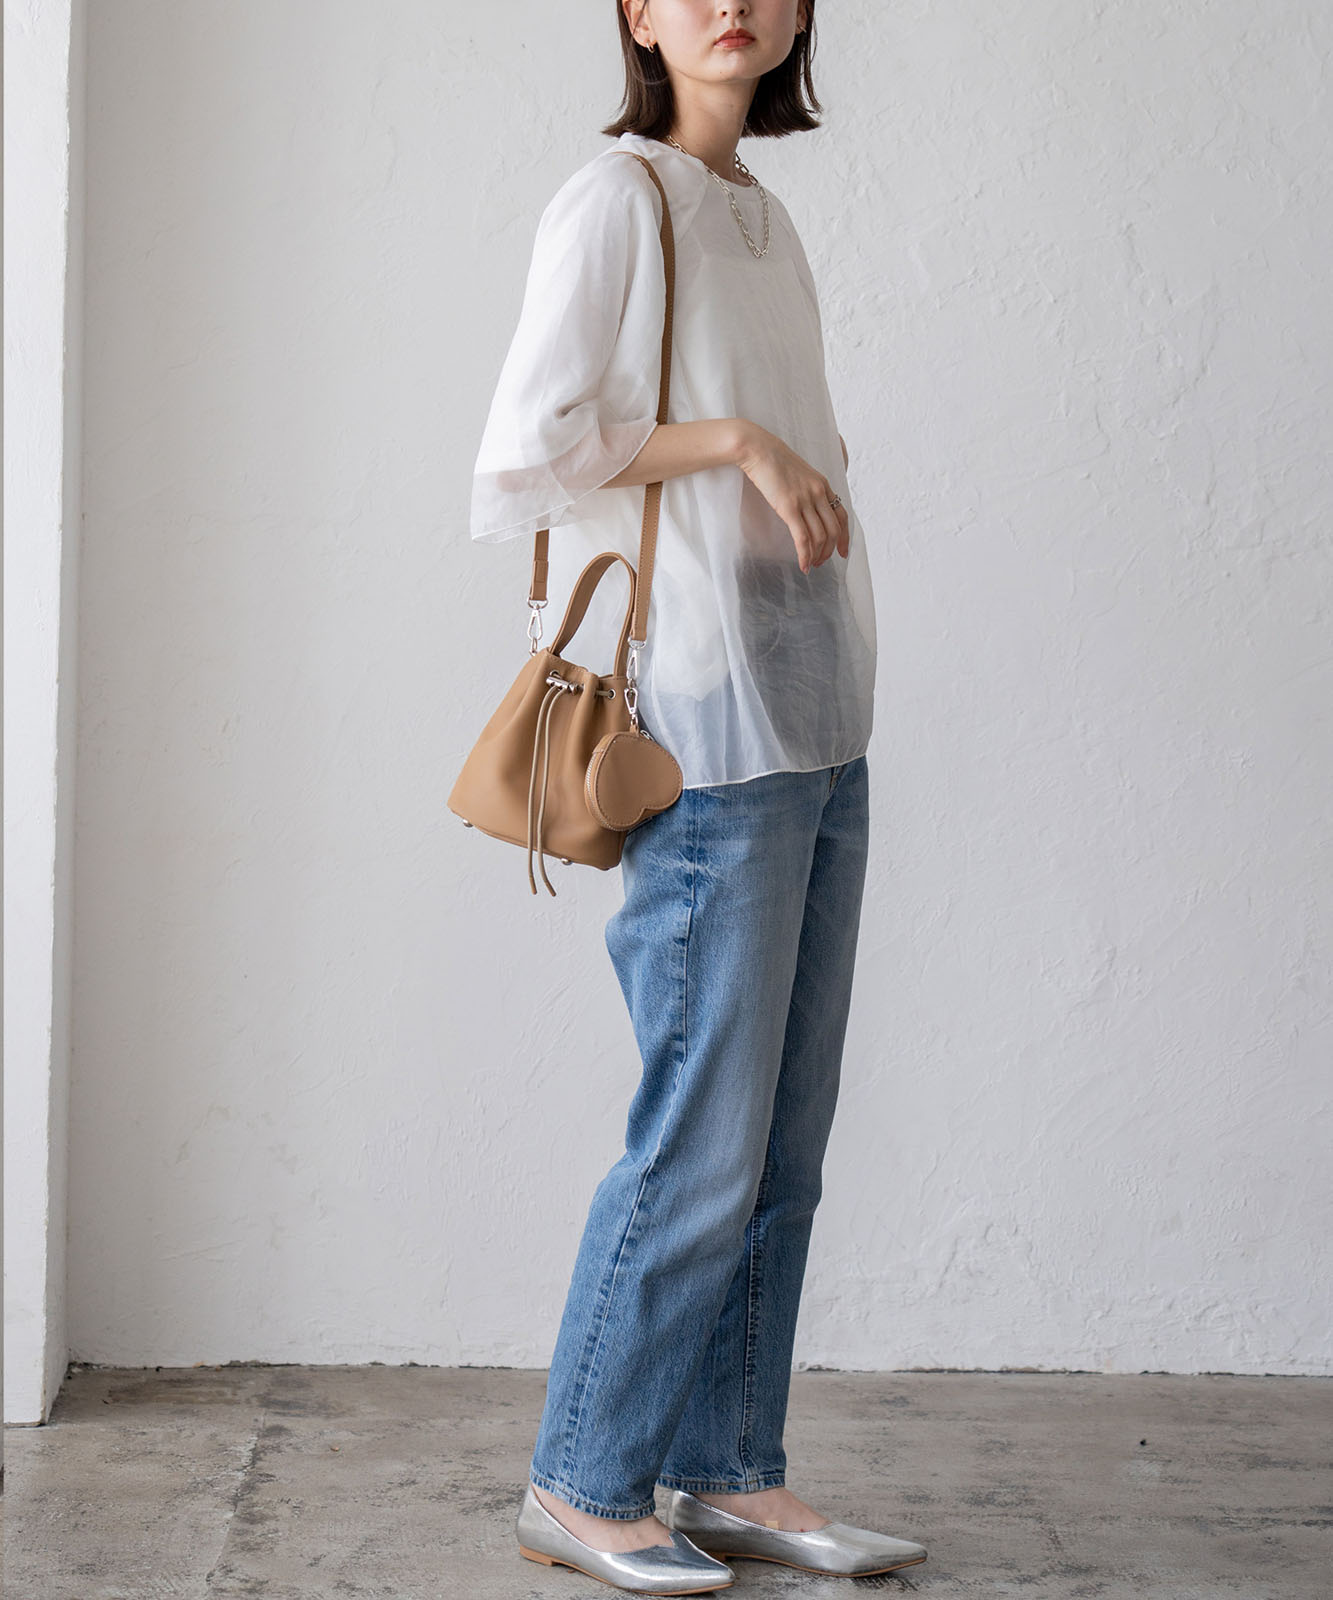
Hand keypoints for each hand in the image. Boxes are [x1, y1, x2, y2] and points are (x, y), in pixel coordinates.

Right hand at [734, 423, 849, 573]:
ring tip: (810, 565)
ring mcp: (805, 500)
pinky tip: (803, 565)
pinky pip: (803, 539)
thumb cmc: (772, 459)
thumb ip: (806, 488)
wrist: (757, 449)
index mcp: (822, 484)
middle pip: (834, 530)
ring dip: (817, 556)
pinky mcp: (789, 508)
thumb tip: (806, 506)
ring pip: (820, 537)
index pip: (842, 515)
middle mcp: (818, 493)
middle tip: (822, 562)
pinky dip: (805, 556)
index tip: (842, 551)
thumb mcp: (798, 472)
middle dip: (830, 551)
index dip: (845, 537)